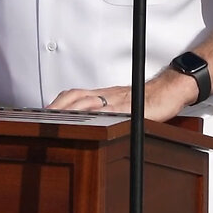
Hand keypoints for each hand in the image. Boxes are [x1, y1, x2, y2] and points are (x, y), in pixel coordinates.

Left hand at [46, 69, 197, 122]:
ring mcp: (119, 101)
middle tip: (46, 116)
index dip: (58, 102)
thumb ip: (101, 108)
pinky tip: (93, 122)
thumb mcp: (118, 102)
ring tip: (61, 119)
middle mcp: (107, 96)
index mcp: (101, 95)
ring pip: (92, 102)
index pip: (74, 95)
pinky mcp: (133, 109)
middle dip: (60, 106)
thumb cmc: (144, 98)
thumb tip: (81, 118)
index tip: (44, 111)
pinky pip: (114, 111)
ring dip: (74, 110)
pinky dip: (102, 116)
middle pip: (78, 97)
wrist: (168, 90)